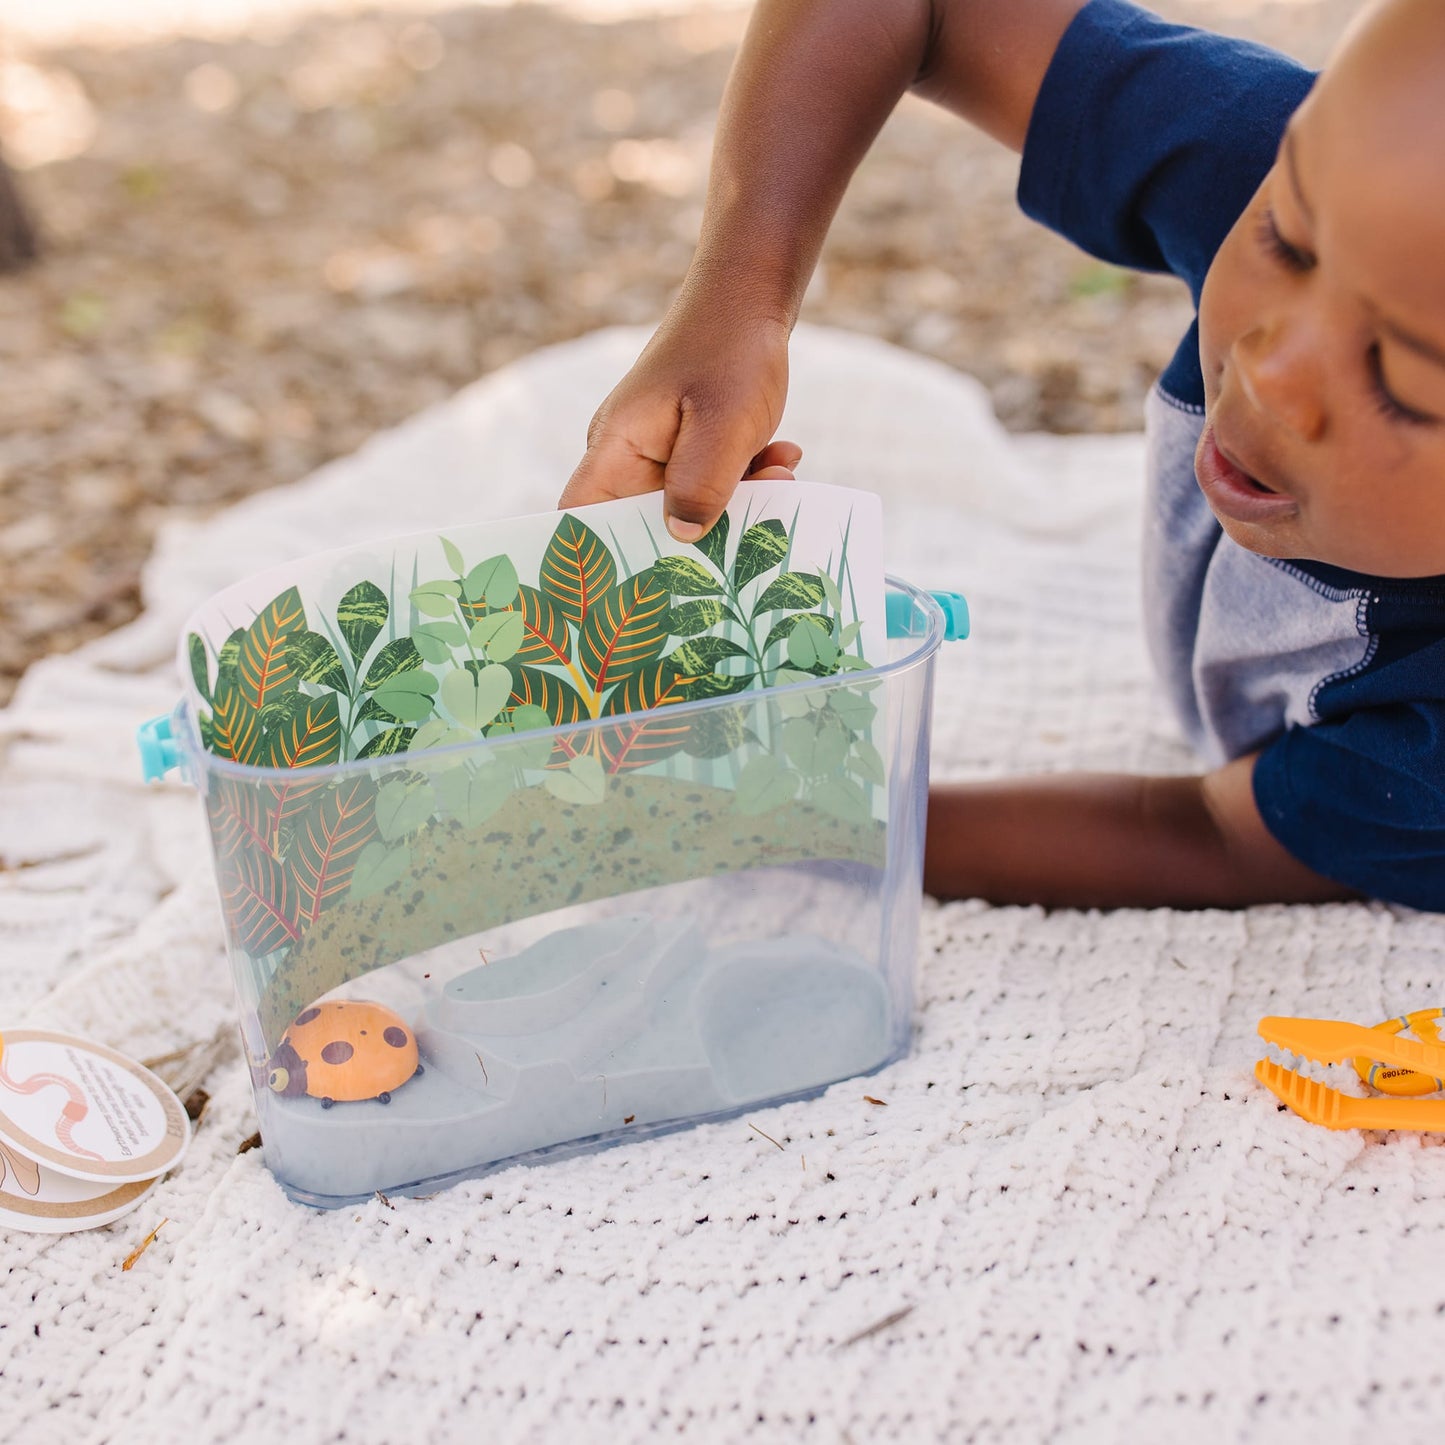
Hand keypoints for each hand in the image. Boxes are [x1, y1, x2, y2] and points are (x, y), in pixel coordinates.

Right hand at [559, 309, 798, 540]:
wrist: (751, 299)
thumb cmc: (729, 352)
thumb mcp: (722, 425)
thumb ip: (700, 485)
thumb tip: (682, 540)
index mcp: (614, 450)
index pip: (580, 521)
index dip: (592, 563)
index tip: (629, 597)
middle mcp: (627, 459)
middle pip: (642, 528)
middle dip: (695, 541)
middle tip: (743, 544)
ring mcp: (659, 457)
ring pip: (689, 511)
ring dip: (736, 507)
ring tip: (780, 482)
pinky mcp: (690, 452)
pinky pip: (713, 487)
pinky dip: (748, 483)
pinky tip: (783, 460)